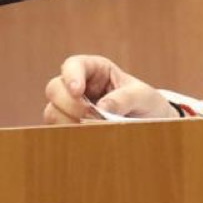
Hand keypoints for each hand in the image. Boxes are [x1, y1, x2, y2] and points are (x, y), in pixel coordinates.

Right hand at [43, 55, 176, 123]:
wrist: (149, 125)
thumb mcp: (143, 96)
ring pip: (52, 111)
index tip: (78, 91)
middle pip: (55, 88)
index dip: (71, 76)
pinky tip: (86, 138)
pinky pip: (56, 130)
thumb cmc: (146, 104)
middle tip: (90, 116)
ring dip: (68, 121)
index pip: (73, 64)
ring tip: (93, 129)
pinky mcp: (68, 126)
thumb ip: (126, 98)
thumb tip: (102, 107)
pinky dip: (69, 134)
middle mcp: (78, 86)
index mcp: (96, 70)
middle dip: (69, 103)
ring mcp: (70, 107)